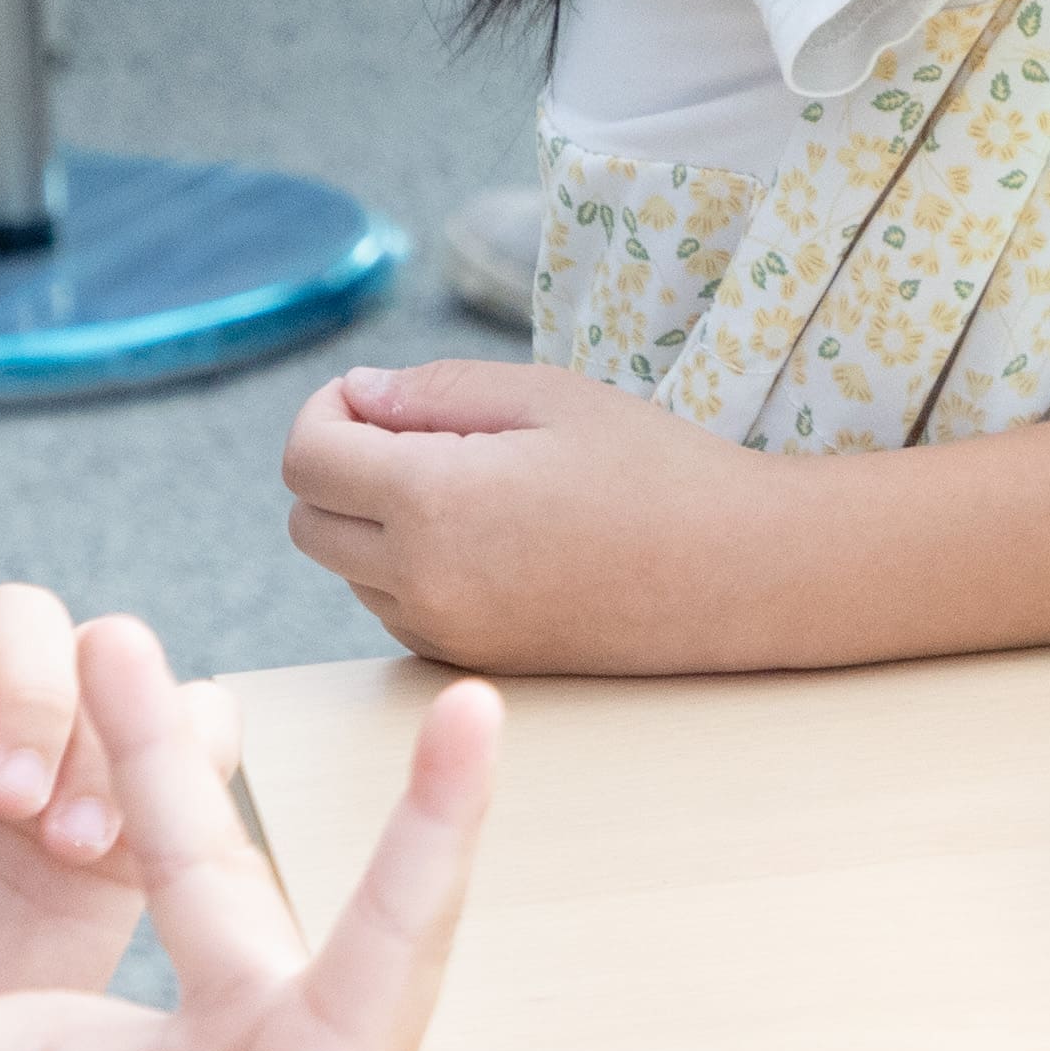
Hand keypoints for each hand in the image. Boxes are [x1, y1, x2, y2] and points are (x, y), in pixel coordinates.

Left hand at [0, 590, 158, 1050]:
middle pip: (19, 622)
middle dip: (33, 697)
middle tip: (14, 804)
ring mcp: (53, 754)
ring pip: (114, 666)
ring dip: (105, 739)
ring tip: (72, 843)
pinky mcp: (131, 811)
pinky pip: (199, 730)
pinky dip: (197, 750)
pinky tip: (132, 839)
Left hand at [283, 359, 782, 674]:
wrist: (742, 574)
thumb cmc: (658, 469)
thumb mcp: (551, 396)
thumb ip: (436, 390)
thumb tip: (357, 395)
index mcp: (434, 501)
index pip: (306, 459)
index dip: (325, 412)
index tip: (373, 397)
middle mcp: (422, 580)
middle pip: (308, 521)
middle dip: (340, 468)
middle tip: (418, 433)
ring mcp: (444, 632)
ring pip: (349, 569)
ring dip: (375, 523)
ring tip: (473, 486)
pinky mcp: (470, 661)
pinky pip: (397, 607)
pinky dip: (412, 569)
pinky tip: (493, 539)